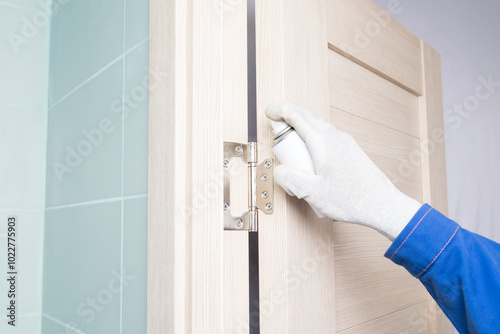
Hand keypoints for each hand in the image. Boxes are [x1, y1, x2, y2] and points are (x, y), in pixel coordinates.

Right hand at [266, 102, 421, 240]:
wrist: (383, 205)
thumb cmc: (353, 200)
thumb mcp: (313, 192)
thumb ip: (291, 179)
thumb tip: (279, 170)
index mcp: (324, 142)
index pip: (297, 115)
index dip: (280, 110)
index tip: (269, 111)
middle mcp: (335, 137)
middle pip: (307, 120)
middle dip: (289, 125)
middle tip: (279, 141)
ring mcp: (345, 143)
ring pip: (317, 130)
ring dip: (302, 137)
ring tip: (297, 161)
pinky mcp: (350, 151)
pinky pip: (326, 140)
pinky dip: (313, 146)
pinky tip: (313, 168)